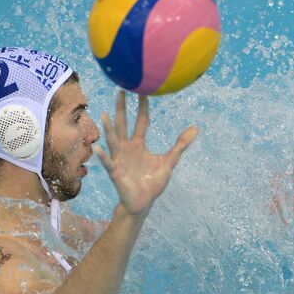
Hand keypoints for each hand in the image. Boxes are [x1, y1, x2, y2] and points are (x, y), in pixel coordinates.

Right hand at [94, 91, 196, 218]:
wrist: (143, 202)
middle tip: (121, 90)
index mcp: (138, 144)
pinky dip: (102, 156)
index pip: (141, 121)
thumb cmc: (153, 181)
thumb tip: (195, 128)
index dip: (142, 107)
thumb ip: (180, 145)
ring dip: (109, 129)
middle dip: (122, 109)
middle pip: (124, 124)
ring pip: (113, 140)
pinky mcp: (115, 172)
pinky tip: (97, 148)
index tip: (143, 91)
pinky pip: (108, 162)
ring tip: (104, 115)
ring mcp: (119, 159)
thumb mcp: (169, 161)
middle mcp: (126, 148)